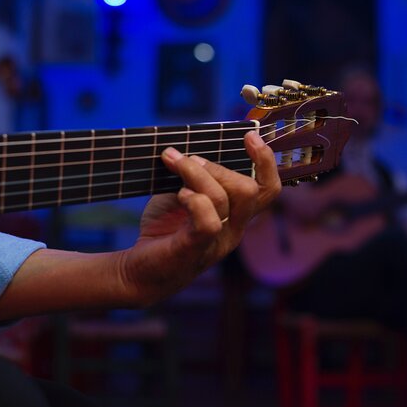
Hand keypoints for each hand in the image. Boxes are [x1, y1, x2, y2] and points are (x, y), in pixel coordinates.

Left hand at [0, 131, 279, 322]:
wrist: (138, 270)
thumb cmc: (164, 231)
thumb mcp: (181, 195)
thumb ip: (195, 177)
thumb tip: (194, 151)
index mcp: (236, 217)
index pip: (268, 190)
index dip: (266, 162)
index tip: (250, 136)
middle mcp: (233, 231)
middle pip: (248, 190)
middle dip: (217, 166)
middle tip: (187, 159)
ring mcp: (217, 242)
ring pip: (224, 198)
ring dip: (196, 172)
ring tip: (172, 162)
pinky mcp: (196, 249)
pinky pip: (208, 220)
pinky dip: (194, 199)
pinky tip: (178, 195)